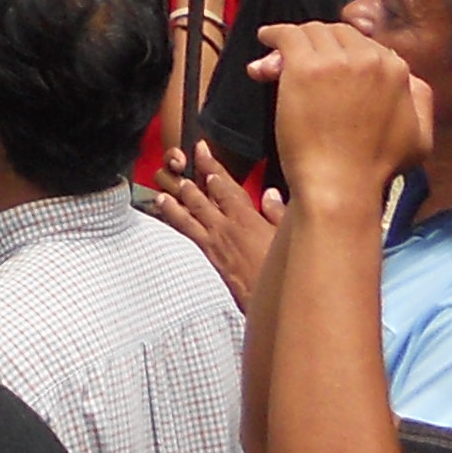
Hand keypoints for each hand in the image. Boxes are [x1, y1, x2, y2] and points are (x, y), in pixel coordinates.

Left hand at [142, 144, 282, 308]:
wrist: (272, 302)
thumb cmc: (285, 271)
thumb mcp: (288, 237)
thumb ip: (278, 213)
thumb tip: (269, 193)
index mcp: (247, 218)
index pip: (225, 186)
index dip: (212, 166)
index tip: (202, 150)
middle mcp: (227, 228)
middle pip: (203, 196)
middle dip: (190, 176)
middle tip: (178, 159)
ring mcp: (216, 244)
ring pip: (189, 216)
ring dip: (176, 201)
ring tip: (163, 190)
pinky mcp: (210, 259)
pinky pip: (189, 236)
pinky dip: (176, 222)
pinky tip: (167, 216)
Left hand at [258, 21, 431, 215]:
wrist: (340, 185)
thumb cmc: (375, 169)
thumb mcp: (420, 138)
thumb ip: (419, 100)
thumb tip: (408, 78)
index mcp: (398, 72)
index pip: (366, 46)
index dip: (344, 55)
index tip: (327, 68)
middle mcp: (370, 59)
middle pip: (339, 34)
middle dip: (321, 44)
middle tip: (300, 62)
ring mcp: (337, 61)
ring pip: (312, 32)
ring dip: (296, 41)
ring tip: (279, 56)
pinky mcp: (305, 67)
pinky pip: (287, 35)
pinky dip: (275, 34)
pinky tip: (267, 38)